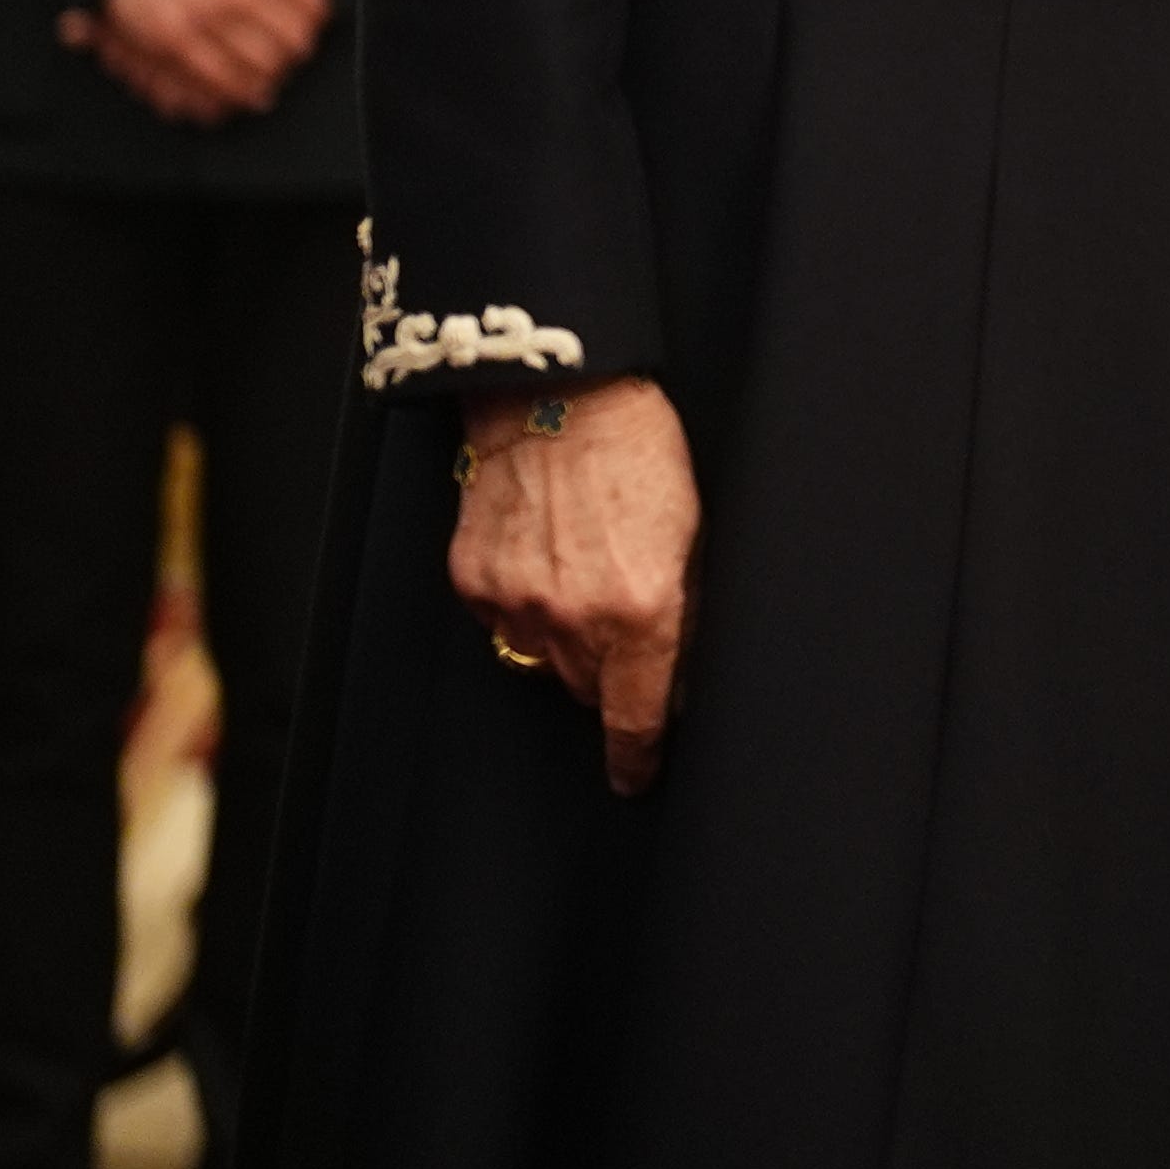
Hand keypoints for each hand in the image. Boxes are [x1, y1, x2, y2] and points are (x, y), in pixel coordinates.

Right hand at [61, 0, 354, 125]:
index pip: (311, 9)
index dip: (316, 18)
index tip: (311, 19)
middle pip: (288, 45)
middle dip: (295, 50)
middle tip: (292, 49)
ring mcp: (200, 23)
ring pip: (255, 72)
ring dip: (269, 78)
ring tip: (271, 75)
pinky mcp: (166, 44)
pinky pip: (210, 85)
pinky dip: (230, 97)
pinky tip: (240, 97)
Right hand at [452, 378, 700, 794]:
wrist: (562, 393)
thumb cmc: (640, 450)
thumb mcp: (694, 533)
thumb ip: (688, 609)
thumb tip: (683, 667)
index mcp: (642, 611)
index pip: (637, 715)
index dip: (638, 754)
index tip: (637, 775)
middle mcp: (575, 618)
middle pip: (589, 686)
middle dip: (609, 664)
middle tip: (621, 605)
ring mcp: (517, 601)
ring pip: (544, 657)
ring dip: (565, 633)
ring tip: (581, 563)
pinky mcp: (475, 579)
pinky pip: (503, 619)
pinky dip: (523, 601)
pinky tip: (542, 549)